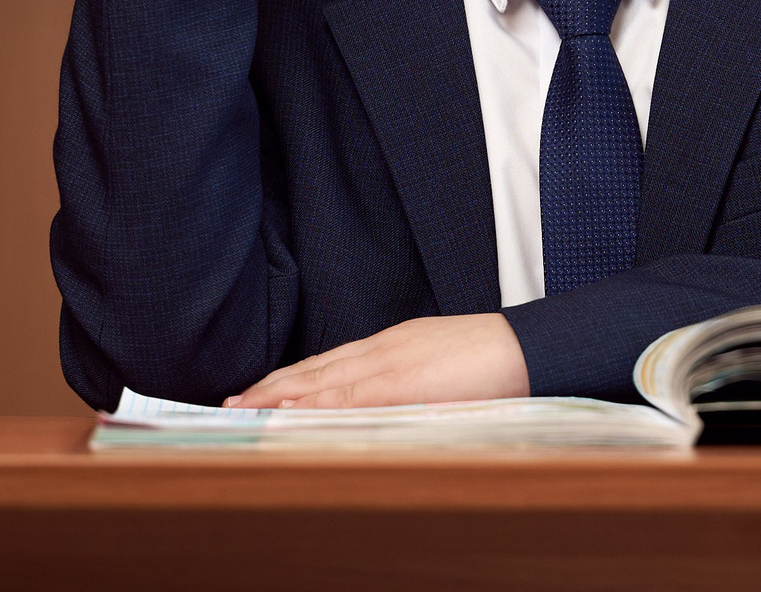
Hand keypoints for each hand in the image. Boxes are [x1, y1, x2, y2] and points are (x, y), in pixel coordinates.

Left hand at [225, 313, 529, 408]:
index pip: (327, 363)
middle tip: (231, 404)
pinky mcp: (402, 381)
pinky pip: (348, 395)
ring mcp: (391, 363)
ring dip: (280, 396)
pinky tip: (290, 414)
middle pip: (315, 368)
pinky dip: (313, 404)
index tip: (256, 392)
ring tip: (246, 410)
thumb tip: (378, 401)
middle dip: (271, 387)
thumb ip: (404, 377)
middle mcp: (383, 349)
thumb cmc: (490, 359)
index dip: (288, 378)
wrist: (529, 348)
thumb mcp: (437, 361)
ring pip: (323, 380)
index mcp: (392, 345)